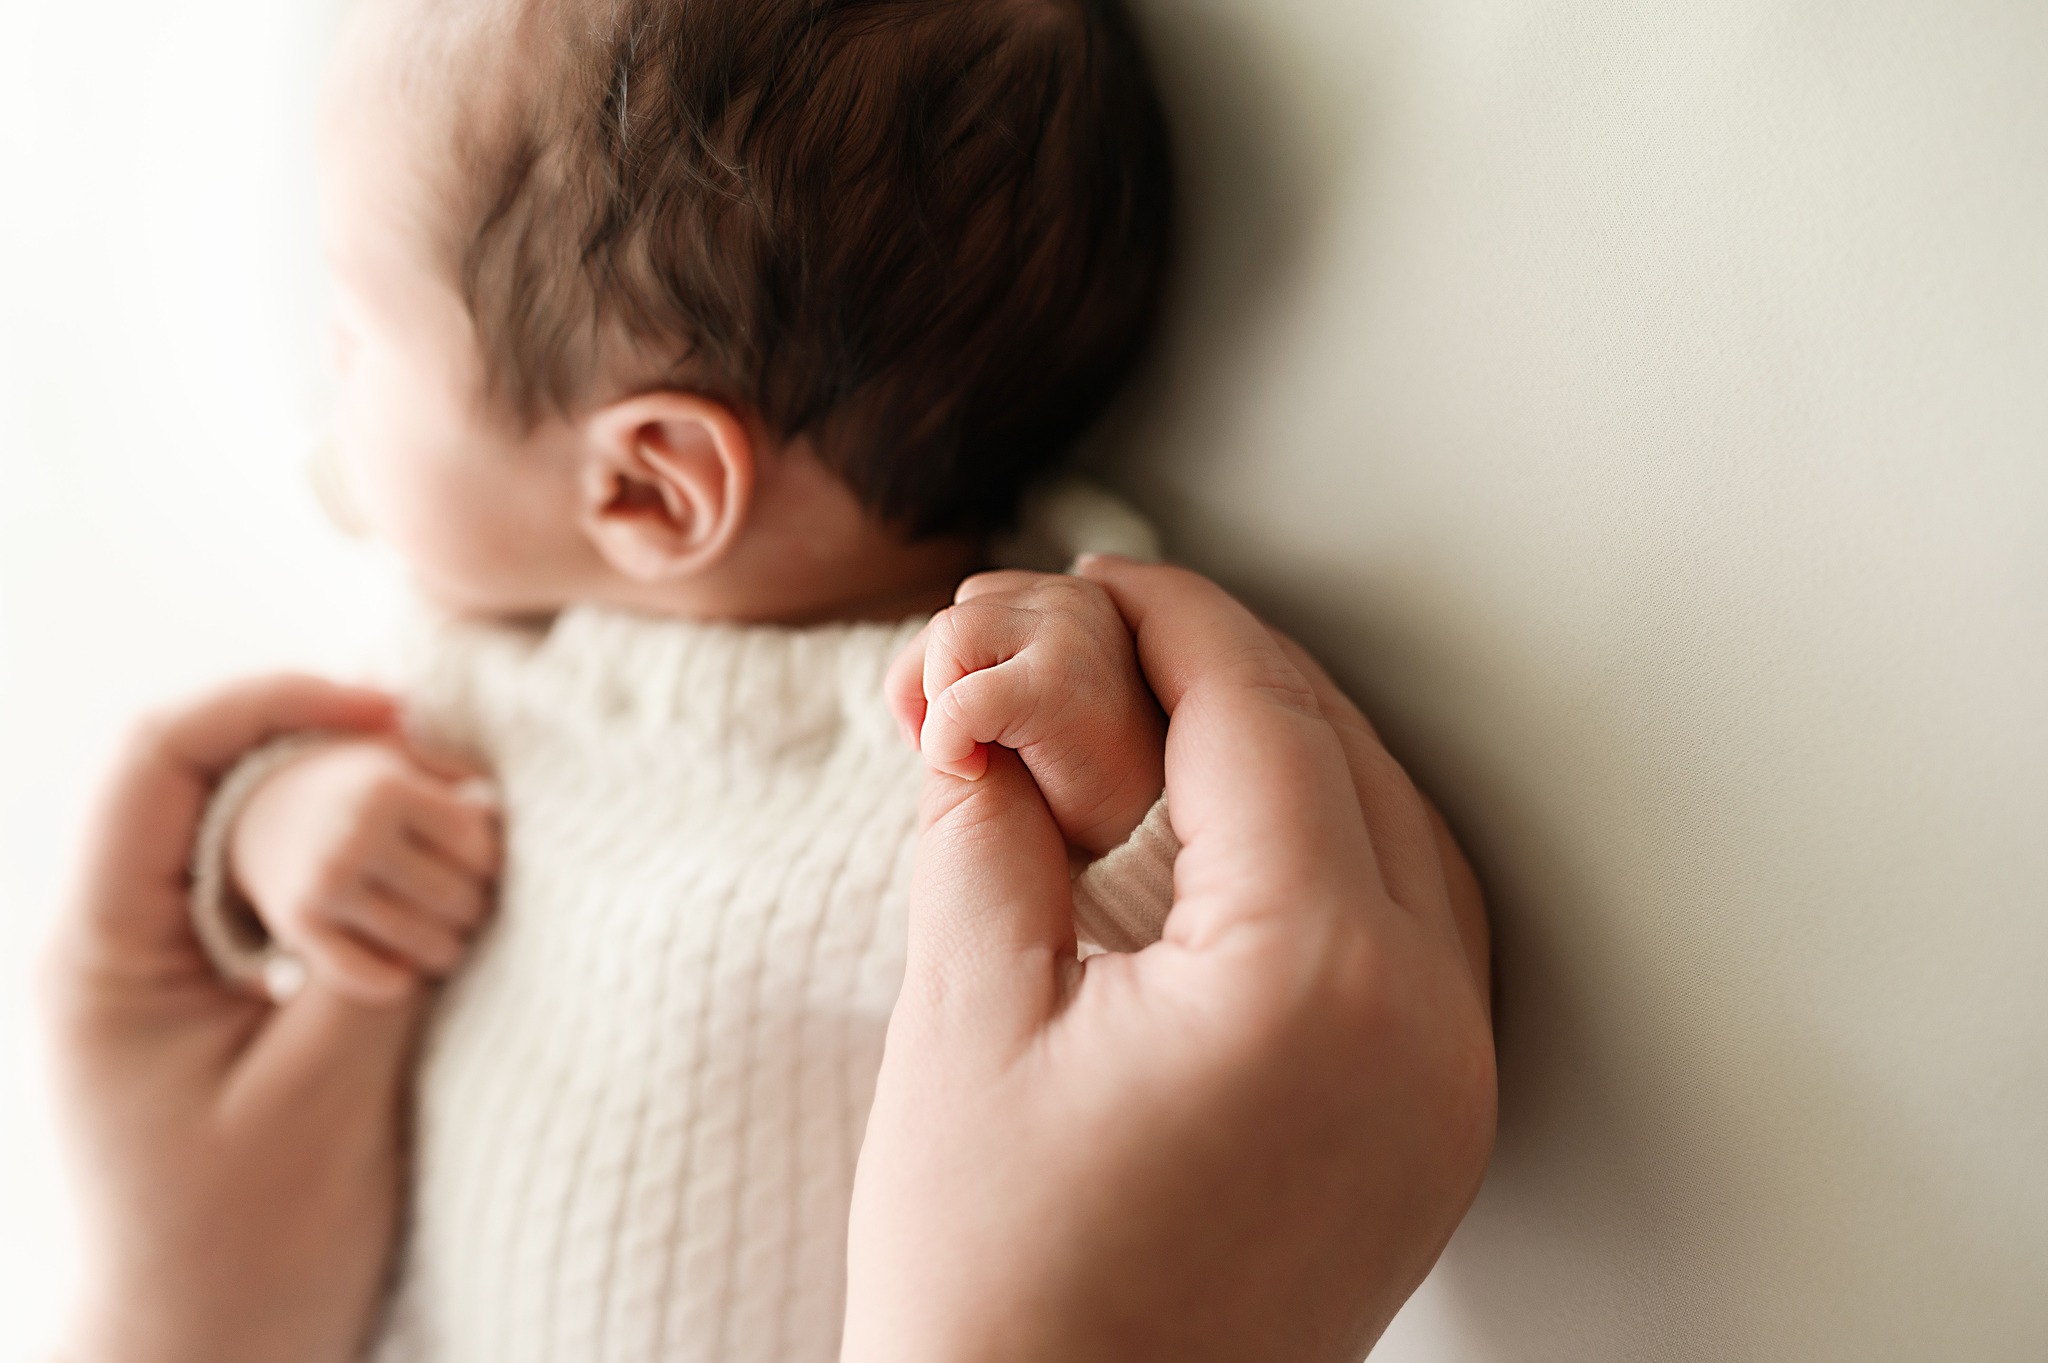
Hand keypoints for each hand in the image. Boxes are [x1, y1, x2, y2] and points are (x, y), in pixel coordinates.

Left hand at [40, 677, 430, 1362]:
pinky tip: (434, 921)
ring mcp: (171, 967)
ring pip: (267, 828)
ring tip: (457, 889)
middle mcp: (123, 939)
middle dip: (349, 774)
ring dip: (370, 835)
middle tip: (456, 817)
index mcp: (106, 949)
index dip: (275, 699)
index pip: (163, 755)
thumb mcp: (324, 1095)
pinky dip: (369, 888)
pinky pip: (292, 894)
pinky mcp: (226, 996)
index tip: (392, 714)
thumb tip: (448, 824)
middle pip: (225, 776)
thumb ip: (379, 951)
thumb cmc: (247, 1253)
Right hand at [231, 737, 500, 1002]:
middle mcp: (355, 836)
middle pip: (456, 899)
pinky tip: (407, 973)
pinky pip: (365, 976)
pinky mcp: (298, 926)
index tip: (482, 869)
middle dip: (474, 909)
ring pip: (424, 943)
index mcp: (388, 792)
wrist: (264, 813)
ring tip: (448, 938)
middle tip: (469, 909)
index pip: (477, 848)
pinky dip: (395, 984)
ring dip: (447, 949)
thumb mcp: (406, 763)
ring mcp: (325, 884)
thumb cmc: (360, 790)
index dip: (490, 865)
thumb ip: (460, 780)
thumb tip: (493, 812)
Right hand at [843, 559, 1495, 1362]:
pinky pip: (1417, 921)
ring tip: (1159, 718)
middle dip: (1219, 670)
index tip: (1090, 583)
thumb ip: (984, 821)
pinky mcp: (1434, 1131)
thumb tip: (987, 704)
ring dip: (1287, 746)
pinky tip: (1242, 832)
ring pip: (1400, 826)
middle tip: (1099, 640)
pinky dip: (1334, 842)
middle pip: (1343, 751)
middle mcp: (1424, 1025)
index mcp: (1314, 977)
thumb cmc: (1000, 1295)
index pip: (1255, 714)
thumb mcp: (963, 1019)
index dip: (1162, 621)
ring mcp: (1449, 1086)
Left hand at [886, 569, 1166, 855]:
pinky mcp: (1058, 682)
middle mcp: (1078, 599)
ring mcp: (1071, 631)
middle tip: (956, 754)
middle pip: (951, 620)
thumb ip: (993, 665)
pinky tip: (971, 771)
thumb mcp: (1035, 702)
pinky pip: (958, 699)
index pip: (974, 604)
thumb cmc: (1092, 786)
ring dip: (939, 707)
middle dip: (930, 689)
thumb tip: (918, 672)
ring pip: (947, 637)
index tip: (958, 734)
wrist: (1148, 843)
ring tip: (973, 757)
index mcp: (1077, 599)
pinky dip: (944, 739)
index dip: (946, 670)